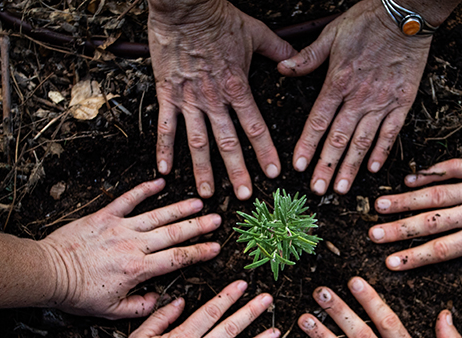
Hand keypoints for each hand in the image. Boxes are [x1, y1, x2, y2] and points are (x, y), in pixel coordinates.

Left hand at [39, 179, 220, 318]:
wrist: (48, 273)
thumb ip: (140, 307)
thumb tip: (160, 300)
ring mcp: (120, 228)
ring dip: (180, 208)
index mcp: (138, 269)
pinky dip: (144, 190)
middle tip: (217, 220)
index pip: (177, 259)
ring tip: (199, 202)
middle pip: (174, 233)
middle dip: (198, 226)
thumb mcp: (112, 310)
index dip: (199, 252)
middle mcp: (133, 245)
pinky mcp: (104, 216)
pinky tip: (159, 182)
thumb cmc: (77, 293)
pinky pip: (128, 200)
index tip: (215, 248)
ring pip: (157, 215)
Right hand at [148, 0, 295, 199]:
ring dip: (202, 171)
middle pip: (228, 143)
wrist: (184, 6)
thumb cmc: (219, 18)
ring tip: (206, 194)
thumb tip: (297, 59)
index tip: (273, 173)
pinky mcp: (167, 94)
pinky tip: (164, 171)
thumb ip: (279, 50)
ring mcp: (189, 99)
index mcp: (238, 87)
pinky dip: (164, 150)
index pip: (256, 127)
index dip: (265, 152)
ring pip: (197, 142)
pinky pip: (166, 126)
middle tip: (244, 196)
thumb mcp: (256, 33)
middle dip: (237, 172)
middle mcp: (214, 99)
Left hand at [278, 0, 431, 194]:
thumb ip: (307, 57)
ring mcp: (382, 102)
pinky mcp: (402, 101)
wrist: (405, 15)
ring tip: (341, 188)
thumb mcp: (330, 34)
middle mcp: (359, 97)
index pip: (318, 121)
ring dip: (351, 167)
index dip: (308, 145)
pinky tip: (372, 168)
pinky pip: (390, 132)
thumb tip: (282, 68)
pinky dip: (381, 151)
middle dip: (326, 167)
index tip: (299, 166)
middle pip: (339, 139)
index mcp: (338, 82)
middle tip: (317, 189)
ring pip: (362, 141)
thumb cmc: (367, 21)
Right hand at [369, 154, 461, 305]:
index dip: (414, 257)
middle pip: (430, 222)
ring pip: (435, 194)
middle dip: (398, 229)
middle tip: (373, 233)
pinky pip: (453, 167)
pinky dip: (431, 172)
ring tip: (380, 204)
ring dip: (406, 200)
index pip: (441, 250)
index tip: (390, 263)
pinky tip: (410, 178)